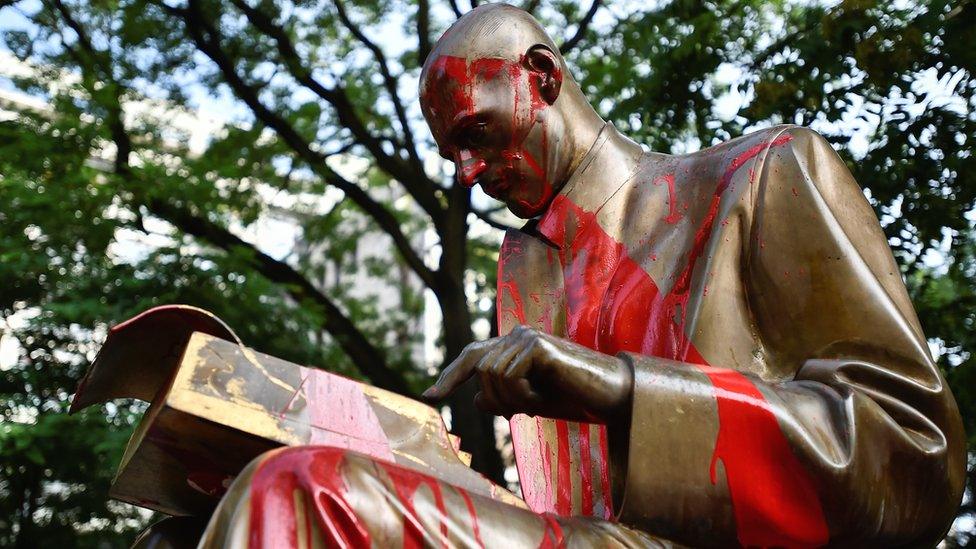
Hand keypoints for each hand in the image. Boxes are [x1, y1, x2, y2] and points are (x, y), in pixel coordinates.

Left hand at [422, 326, 632, 421]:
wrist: (609, 397)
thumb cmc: (573, 398)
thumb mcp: (530, 403)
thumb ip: (503, 398)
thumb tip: (476, 400)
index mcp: (514, 346)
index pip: (472, 356)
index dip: (450, 376)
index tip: (429, 396)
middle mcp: (517, 334)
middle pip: (477, 367)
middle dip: (492, 397)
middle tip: (519, 413)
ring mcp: (527, 336)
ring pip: (490, 374)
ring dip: (510, 399)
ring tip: (537, 403)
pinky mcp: (537, 345)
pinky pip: (508, 376)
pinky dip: (520, 396)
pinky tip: (541, 399)